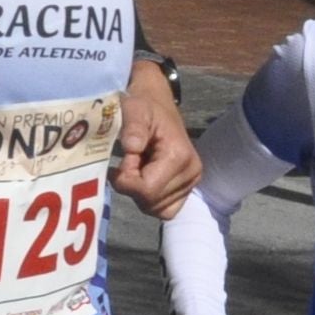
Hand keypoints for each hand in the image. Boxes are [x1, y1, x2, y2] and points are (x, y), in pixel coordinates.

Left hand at [113, 67, 200, 217]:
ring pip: (156, 208)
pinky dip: (150, 199)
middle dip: (132, 186)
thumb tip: (132, 148)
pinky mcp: (187, 189)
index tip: (124, 159)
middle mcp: (191, 173)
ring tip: (138, 167)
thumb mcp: (134, 109)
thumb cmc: (144, 106)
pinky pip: (165, 210)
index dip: (127, 179)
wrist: (158, 104)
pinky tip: (144, 179)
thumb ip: (133, 128)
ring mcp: (191, 183)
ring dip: (139, 193)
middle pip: (151, 201)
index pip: (148, 189)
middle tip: (129, 161)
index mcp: (180, 156)